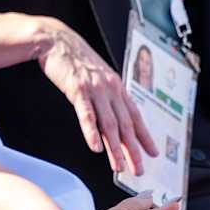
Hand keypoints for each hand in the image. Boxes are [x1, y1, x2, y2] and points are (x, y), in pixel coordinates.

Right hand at [34, 18, 157, 175]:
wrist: (56, 40)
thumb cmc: (74, 58)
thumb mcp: (96, 75)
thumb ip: (105, 93)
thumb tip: (111, 113)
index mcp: (116, 86)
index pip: (135, 116)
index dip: (145, 136)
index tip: (152, 153)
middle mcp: (110, 88)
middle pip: (125, 124)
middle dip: (133, 150)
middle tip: (138, 169)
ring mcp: (95, 89)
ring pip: (109, 123)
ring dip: (115, 148)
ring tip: (118, 166)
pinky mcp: (77, 89)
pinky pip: (86, 115)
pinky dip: (91, 133)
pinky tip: (95, 147)